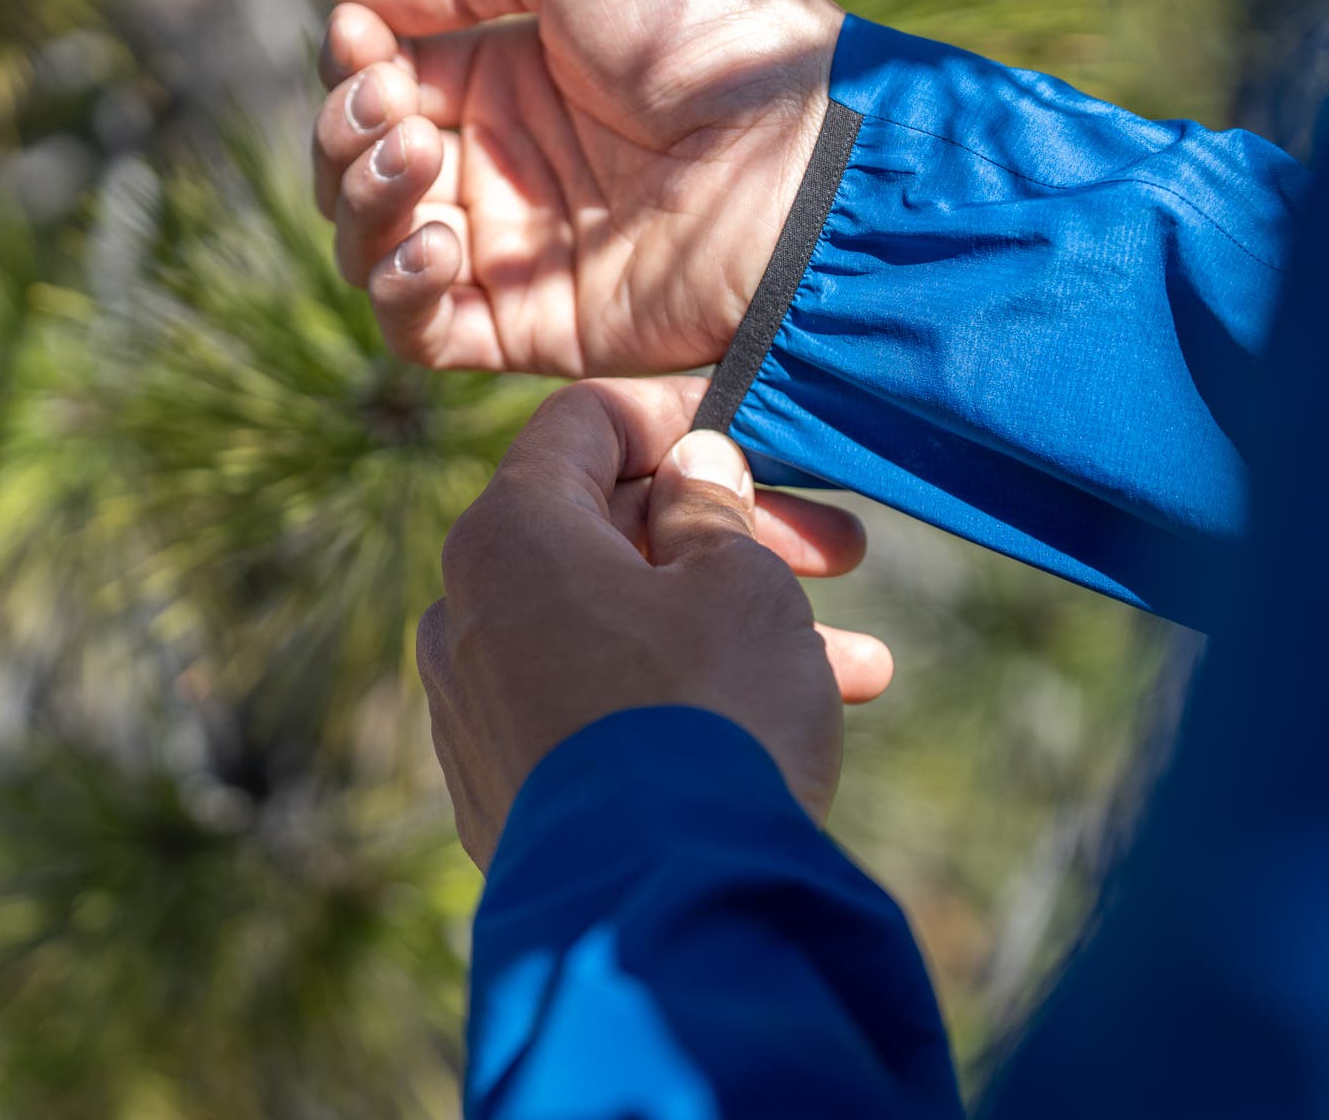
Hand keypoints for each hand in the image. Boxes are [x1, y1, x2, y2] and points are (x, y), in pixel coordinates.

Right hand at [313, 0, 842, 375]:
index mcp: (513, 73)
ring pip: (371, 243)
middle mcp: (505, 163)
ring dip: (362, 198)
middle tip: (394, 108)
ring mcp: (515, 250)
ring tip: (419, 158)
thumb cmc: (705, 36)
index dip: (351, 64)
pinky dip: (395, 288)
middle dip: (346, 130)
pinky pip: (418, 328)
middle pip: (359, 162)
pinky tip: (435, 243)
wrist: (801, 159)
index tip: (364, 42)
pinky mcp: (530, 329)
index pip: (379, 78)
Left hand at [417, 377, 891, 869]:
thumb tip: (692, 473)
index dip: (677, 416)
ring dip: (732, 628)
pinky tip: (785, 722)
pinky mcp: (502, 794)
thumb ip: (712, 511)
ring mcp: (475, 712)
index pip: (582, 426)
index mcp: (508, 537)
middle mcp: (467, 615)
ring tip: (861, 666)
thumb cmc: (709, 713)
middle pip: (605, 534)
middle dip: (733, 537)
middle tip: (841, 552)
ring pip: (617, 631)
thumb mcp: (740, 585)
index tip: (756, 434)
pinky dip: (679, 696)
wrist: (661, 913)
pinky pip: (596, 708)